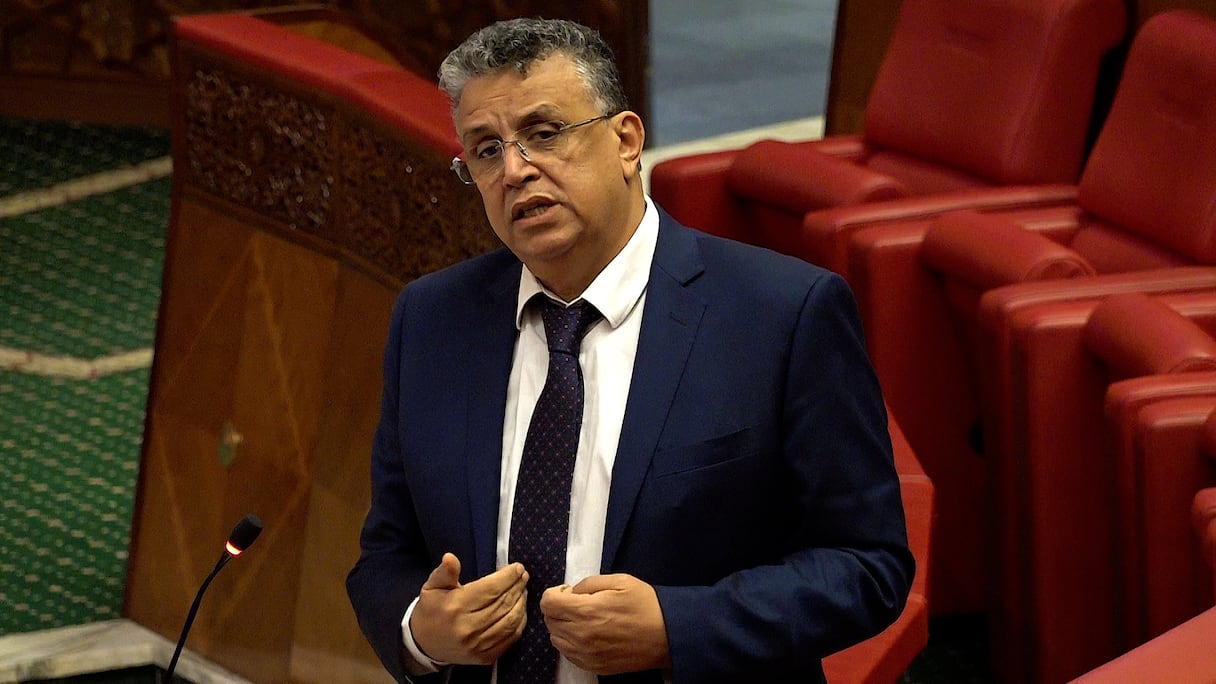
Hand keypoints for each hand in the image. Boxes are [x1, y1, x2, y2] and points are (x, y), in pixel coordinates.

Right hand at [409, 553, 528, 664]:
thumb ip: (444, 572)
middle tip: (524, 576)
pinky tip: (521, 610)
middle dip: (517, 587)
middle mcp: (467, 627)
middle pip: (503, 604)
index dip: (507, 577)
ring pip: (510, 621)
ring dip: (521, 603)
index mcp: (455, 607)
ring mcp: (477, 645)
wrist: (423, 644)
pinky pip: (510, 638)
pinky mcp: (484, 657)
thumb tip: (451, 557)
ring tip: (524, 590)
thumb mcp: (432, 587)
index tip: (518, 567)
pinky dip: (520, 623)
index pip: (490, 589)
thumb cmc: (431, 610)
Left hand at [540, 573, 670, 673]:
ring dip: (562, 626)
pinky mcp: (594, 666)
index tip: (568, 592)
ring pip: (556, 639)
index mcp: (586, 611)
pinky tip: (587, 634)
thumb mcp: (619, 581)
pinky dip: (571, 642)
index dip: (554, 594)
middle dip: (558, 609)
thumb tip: (571, 592)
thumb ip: (589, 583)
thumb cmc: (645, 604)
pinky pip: (568, 654)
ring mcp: (587, 654)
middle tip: (577, 603)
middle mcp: (581, 635)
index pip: (547, 603)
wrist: (668, 635)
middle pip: (549, 621)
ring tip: (582, 619)